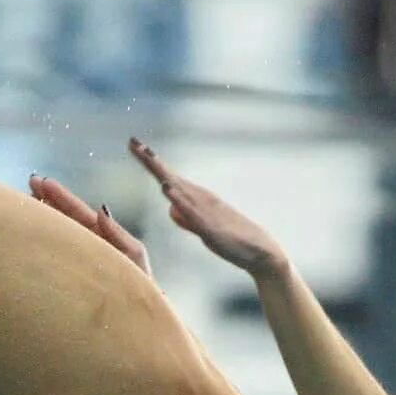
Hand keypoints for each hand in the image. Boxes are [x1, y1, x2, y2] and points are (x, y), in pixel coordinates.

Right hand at [28, 172, 152, 276]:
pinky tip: (28, 233)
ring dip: (43, 216)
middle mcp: (88, 247)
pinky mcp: (67, 279)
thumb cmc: (140, 288)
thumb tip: (101, 208)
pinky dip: (42, 241)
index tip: (42, 181)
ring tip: (25, 199)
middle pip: (65, 219)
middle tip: (30, 181)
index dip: (62, 197)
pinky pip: (53, 255)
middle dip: (48, 200)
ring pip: (58, 234)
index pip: (79, 213)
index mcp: (102, 238)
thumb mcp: (134, 257)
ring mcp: (78, 262)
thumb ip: (118, 234)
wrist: (135, 321)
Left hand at [127, 137, 286, 276]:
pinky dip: (178, 198)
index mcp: (197, 199)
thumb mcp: (202, 229)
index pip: (169, 176)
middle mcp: (201, 198)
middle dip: (150, 160)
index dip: (151, 162)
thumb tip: (171, 209)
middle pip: (170, 176)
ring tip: (145, 155)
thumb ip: (186, 219)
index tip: (134, 145)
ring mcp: (205, 211)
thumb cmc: (233, 241)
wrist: (262, 253)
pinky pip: (191, 211)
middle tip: (132, 141)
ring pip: (179, 188)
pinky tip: (166, 187)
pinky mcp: (210, 227)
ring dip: (162, 172)